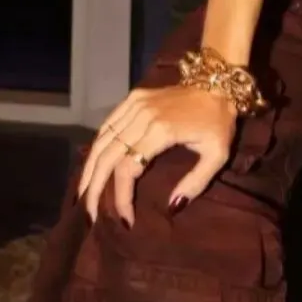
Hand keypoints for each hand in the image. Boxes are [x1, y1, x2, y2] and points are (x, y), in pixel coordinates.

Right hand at [78, 85, 237, 225]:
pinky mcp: (134, 97)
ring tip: (82, 195)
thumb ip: (196, 182)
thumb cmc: (218, 122)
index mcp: (161, 130)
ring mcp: (135, 103)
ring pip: (102, 139)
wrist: (218, 82)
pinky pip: (108, 124)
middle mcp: (142, 115)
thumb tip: (172, 208)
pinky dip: (97, 146)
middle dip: (94, 188)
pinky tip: (92, 165)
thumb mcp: (218, 155)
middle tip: (89, 216)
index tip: (125, 219)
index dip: (121, 196)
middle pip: (107, 155)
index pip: (127, 168)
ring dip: (89, 169)